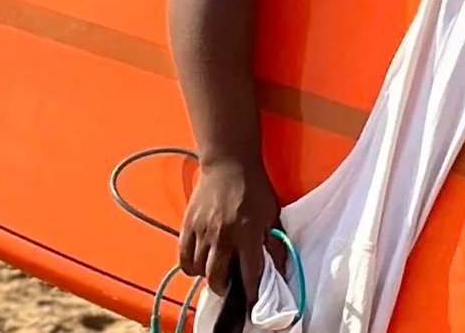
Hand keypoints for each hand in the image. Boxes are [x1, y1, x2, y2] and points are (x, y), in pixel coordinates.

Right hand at [178, 158, 282, 303]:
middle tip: (229, 284)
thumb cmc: (254, 187)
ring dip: (208, 276)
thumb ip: (275, 241)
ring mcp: (203, 231)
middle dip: (224, 288)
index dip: (251, 293)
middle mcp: (224, 235)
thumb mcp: (271, 213)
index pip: (249, 274)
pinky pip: (184, 257)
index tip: (252, 301)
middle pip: (217, 278)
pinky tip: (199, 262)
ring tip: (216, 270)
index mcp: (248, 233)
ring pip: (200, 270)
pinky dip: (190, 266)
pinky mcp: (188, 225)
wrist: (229, 162)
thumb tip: (280, 267)